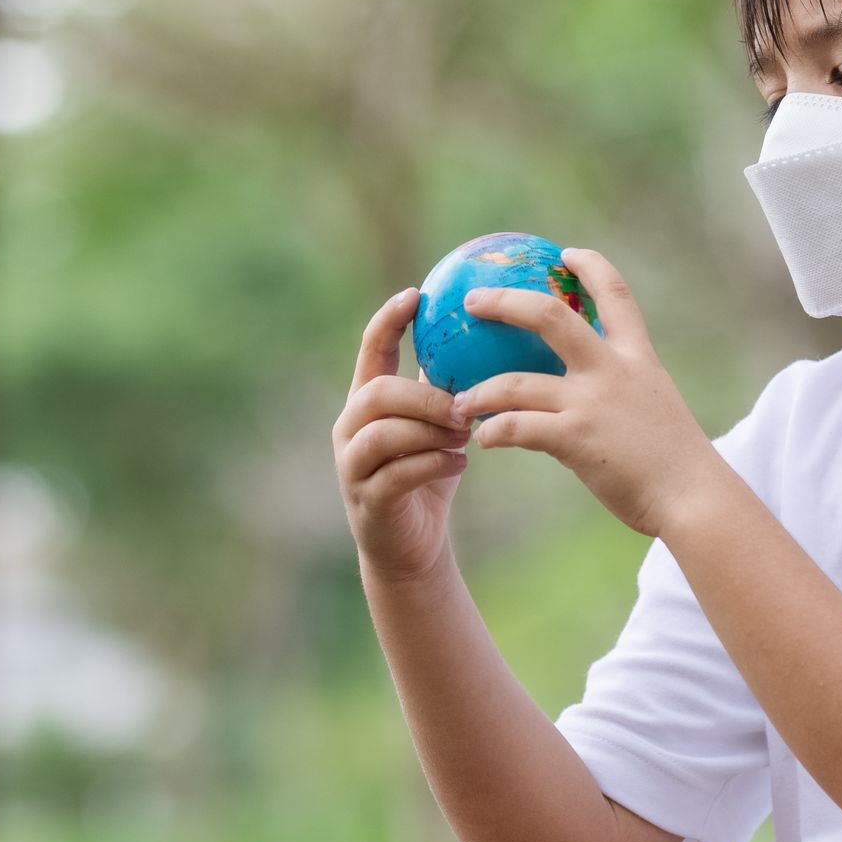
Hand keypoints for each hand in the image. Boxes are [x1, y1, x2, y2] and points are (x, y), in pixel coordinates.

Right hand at [333, 287, 469, 581]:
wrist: (410, 547)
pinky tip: (459, 464)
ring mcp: (353, 466)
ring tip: (463, 436)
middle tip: (463, 404)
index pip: (370, 350)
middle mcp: (350, 429)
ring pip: (384, 434)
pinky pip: (398, 474)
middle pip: (377, 392)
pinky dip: (433, 465)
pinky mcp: (368, 501)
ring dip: (430, 431)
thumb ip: (446, 389)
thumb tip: (492, 340)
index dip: (388, 321)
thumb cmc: (428, 475)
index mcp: (367, 401)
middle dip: (424, 395)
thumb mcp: (436, 426)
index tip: (415, 295)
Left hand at [452, 250, 728, 538]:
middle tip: (473, 301)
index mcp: (637, 356)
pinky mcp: (576, 439)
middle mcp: (612, 369)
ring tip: (459, 401)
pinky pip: (517, 427)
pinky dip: (494, 432)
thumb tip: (593, 391)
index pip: (615, 293)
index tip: (567, 252)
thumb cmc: (675, 462)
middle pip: (548, 315)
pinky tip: (485, 440)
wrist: (694, 497)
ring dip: (479, 392)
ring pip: (515, 382)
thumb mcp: (655, 406)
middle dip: (504, 302)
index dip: (590, 266)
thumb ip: (624, 389)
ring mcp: (592, 402)